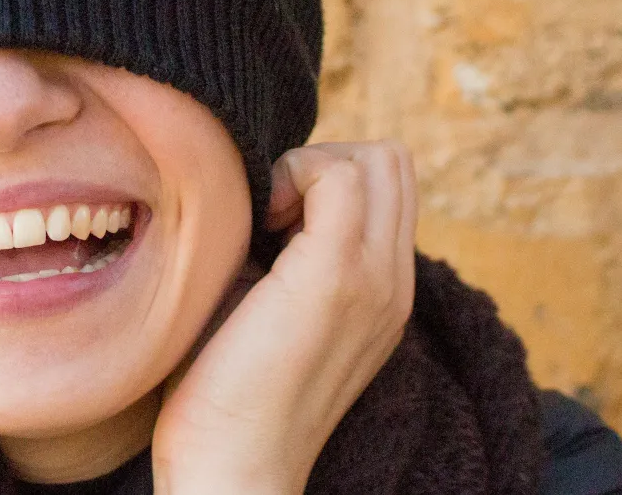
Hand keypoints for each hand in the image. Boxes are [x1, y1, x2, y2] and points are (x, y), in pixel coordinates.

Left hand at [152, 142, 417, 493]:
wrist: (233, 467)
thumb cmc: (226, 393)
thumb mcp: (272, 308)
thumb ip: (288, 257)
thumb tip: (260, 196)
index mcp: (384, 293)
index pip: (388, 187)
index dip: (326, 178)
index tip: (271, 221)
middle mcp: (395, 283)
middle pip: (393, 162)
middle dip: (324, 162)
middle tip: (270, 213)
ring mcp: (376, 279)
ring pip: (378, 158)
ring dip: (312, 167)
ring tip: (266, 221)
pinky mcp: (336, 277)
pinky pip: (340, 175)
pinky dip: (293, 174)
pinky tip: (256, 224)